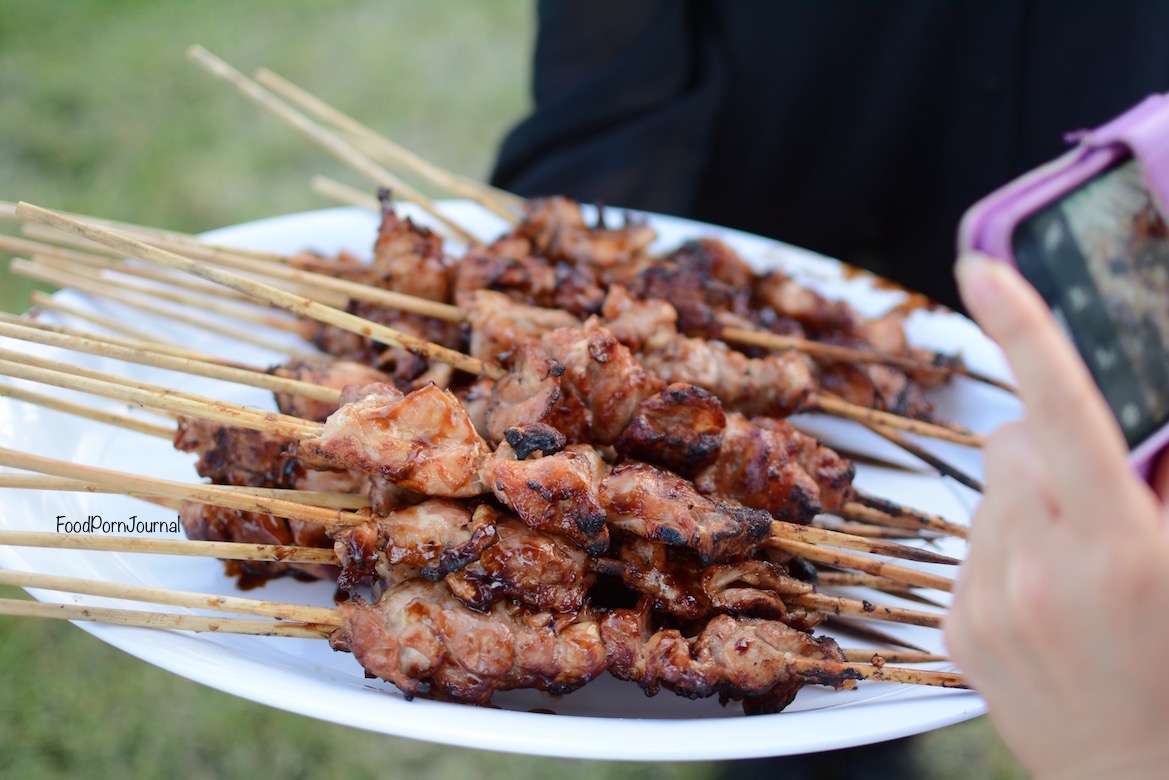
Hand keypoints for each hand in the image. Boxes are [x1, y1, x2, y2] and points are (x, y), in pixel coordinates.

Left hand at [944, 253, 1168, 778]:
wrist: (1139, 776)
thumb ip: (1168, 481)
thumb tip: (1133, 431)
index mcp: (1122, 547)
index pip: (1062, 410)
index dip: (1025, 330)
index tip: (985, 268)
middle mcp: (1043, 570)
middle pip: (1014, 443)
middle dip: (1052, 449)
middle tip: (1099, 503)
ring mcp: (991, 601)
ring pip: (989, 493)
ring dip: (1028, 503)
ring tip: (1078, 567)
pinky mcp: (956, 626)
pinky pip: (971, 546)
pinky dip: (1005, 552)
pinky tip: (1047, 601)